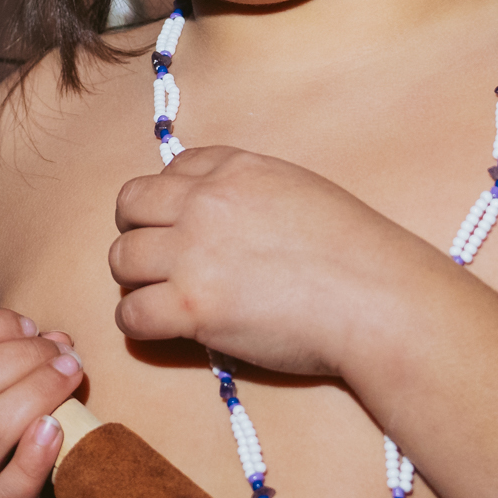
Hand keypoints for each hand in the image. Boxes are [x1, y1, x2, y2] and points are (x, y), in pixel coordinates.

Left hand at [108, 146, 435, 376]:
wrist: (377, 300)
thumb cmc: (357, 254)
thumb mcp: (302, 192)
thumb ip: (253, 194)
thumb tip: (227, 218)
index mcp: (235, 169)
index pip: (172, 170)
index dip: (170, 201)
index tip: (183, 226)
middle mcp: (205, 202)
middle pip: (130, 206)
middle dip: (139, 232)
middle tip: (159, 263)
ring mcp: (194, 254)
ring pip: (121, 259)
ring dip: (136, 279)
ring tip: (163, 297)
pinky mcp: (191, 307)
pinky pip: (130, 313)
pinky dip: (140, 323)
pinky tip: (167, 329)